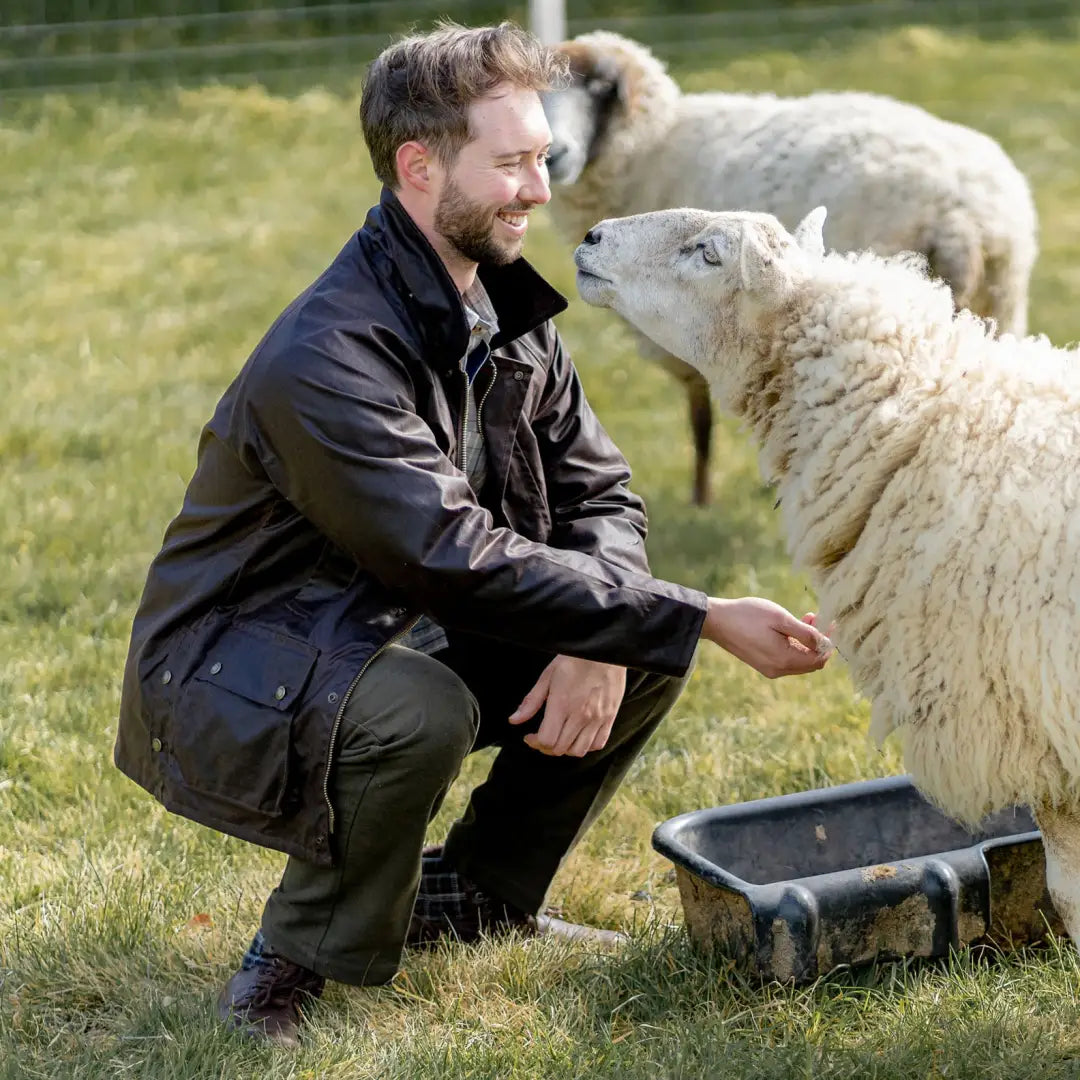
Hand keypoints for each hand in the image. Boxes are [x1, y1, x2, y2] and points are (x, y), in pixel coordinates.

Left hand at [509, 655, 627, 756]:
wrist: (604, 651)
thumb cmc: (574, 660)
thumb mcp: (547, 676)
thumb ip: (531, 701)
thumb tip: (514, 720)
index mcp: (562, 705)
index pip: (547, 740)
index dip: (535, 742)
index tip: (530, 736)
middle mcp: (580, 716)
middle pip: (560, 749)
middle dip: (546, 747)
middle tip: (542, 737)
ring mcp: (597, 719)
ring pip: (579, 751)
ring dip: (566, 748)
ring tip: (560, 737)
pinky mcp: (610, 718)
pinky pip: (598, 744)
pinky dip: (586, 745)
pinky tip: (579, 735)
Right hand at [701, 597, 832, 678]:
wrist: (716, 621)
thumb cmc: (748, 615)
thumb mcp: (781, 618)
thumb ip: (806, 632)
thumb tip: (826, 644)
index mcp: (785, 660)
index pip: (819, 659)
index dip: (828, 642)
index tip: (829, 622)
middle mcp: (778, 670)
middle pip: (810, 663)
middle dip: (818, 641)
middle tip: (816, 617)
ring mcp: (769, 668)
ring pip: (799, 660)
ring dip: (806, 642)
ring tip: (805, 617)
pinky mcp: (762, 664)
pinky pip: (786, 659)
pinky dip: (794, 645)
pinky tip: (789, 628)